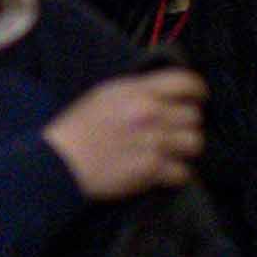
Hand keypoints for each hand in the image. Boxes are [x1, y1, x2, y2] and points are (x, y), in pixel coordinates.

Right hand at [43, 68, 206, 202]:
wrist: (59, 162)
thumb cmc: (78, 128)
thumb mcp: (104, 94)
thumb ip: (138, 90)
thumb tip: (164, 92)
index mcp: (137, 91)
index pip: (185, 82)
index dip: (197, 90)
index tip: (197, 98)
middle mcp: (149, 114)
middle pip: (193, 116)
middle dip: (187, 124)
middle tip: (175, 131)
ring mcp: (152, 143)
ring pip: (194, 143)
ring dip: (185, 149)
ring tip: (172, 152)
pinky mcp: (151, 170)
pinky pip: (183, 172)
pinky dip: (176, 174)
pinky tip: (164, 172)